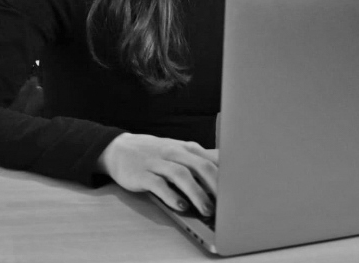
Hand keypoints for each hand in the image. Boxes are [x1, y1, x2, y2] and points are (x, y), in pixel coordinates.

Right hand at [97, 133, 217, 215]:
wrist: (118, 149)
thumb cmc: (155, 153)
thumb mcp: (179, 151)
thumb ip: (202, 159)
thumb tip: (229, 166)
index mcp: (186, 148)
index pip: (212, 158)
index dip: (227, 174)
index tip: (239, 189)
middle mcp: (174, 152)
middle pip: (200, 165)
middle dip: (216, 185)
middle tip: (227, 204)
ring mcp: (157, 163)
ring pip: (181, 175)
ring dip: (196, 193)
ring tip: (207, 210)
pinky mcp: (142, 174)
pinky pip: (159, 185)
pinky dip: (171, 196)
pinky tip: (181, 206)